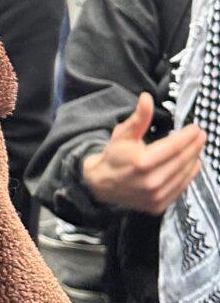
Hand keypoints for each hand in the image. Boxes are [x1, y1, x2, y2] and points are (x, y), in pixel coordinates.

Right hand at [81, 94, 205, 214]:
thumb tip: (146, 98)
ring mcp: (155, 196)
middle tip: (201, 135)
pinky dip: (188, 176)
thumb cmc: (114, 156)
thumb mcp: (124, 133)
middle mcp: (150, 181)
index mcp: (142, 162)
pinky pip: (180, 189)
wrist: (101, 184)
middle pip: (182, 160)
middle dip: (194, 146)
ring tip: (197, 148)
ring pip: (184, 175)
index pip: (174, 146)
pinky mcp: (158, 205)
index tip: (196, 128)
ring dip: (194, 159)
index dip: (188, 136)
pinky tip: (191, 164)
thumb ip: (139, 117)